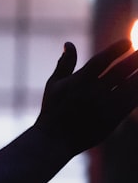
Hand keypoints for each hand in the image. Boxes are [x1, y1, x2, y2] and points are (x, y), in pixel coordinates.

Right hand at [34, 39, 137, 154]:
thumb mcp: (53, 85)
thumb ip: (64, 64)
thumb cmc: (52, 110)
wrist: (55, 140)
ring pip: (130, 86)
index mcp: (78, 82)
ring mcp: (104, 106)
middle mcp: (93, 92)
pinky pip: (132, 102)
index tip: (128, 42)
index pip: (101, 61)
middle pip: (120, 71)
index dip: (116, 50)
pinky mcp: (112, 119)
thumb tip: (69, 43)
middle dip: (134, 59)